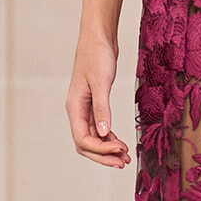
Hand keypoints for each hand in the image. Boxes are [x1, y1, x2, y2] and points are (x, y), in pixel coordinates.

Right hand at [66, 34, 130, 168]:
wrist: (98, 38)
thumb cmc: (97, 56)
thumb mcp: (101, 82)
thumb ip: (102, 108)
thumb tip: (105, 134)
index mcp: (74, 107)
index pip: (83, 139)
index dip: (101, 150)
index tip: (120, 150)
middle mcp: (77, 111)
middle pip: (86, 144)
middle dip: (103, 156)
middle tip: (124, 162)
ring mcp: (85, 109)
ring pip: (93, 139)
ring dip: (108, 150)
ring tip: (126, 157)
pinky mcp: (95, 105)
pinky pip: (100, 129)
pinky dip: (110, 139)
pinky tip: (121, 144)